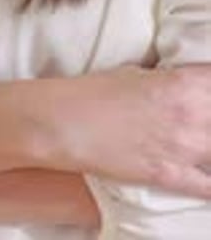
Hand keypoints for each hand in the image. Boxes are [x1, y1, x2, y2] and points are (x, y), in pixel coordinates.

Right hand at [39, 65, 210, 197]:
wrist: (65, 122)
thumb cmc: (96, 92)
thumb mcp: (138, 74)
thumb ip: (170, 83)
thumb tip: (185, 87)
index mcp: (182, 83)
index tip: (206, 91)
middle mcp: (190, 114)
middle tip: (200, 118)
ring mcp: (182, 148)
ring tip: (199, 140)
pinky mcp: (169, 176)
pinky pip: (209, 186)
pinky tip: (206, 172)